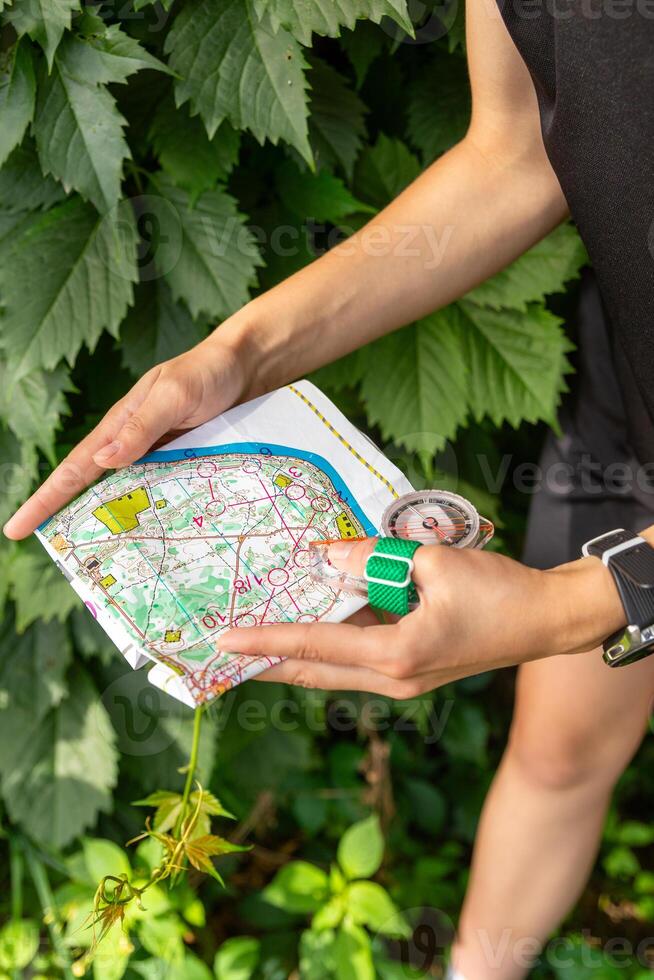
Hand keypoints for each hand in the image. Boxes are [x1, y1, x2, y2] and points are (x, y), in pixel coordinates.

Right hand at [3, 324, 253, 539]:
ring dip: (126, 527)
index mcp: (122, 427)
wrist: (250, 367)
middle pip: (101, 491)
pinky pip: (172, 497)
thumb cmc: (206, 372)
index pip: (76, 468)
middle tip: (64, 559)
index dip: (46, 499)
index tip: (16, 528)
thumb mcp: (172, 395)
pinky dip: (164, 518)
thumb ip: (142, 426)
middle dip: (79, 523)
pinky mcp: (192, 465)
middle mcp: (139, 447)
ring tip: (114, 564)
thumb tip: (102, 460)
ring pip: (137, 500)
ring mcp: (166, 459)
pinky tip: (166, 544)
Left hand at [219, 538, 625, 696]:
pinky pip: (359, 656)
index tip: (224, 641)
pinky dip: (331, 640)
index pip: (316, 645)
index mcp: (396, 656)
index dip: (267, 640)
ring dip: (297, 651)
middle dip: (268, 660)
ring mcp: (403, 678)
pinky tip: (313, 618)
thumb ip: (374, 558)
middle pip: (315, 670)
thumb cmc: (499, 591)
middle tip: (224, 651)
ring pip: (335, 666)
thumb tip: (326, 558)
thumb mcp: (433, 562)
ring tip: (256, 634)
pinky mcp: (413, 666)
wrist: (548, 619)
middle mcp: (393, 678)